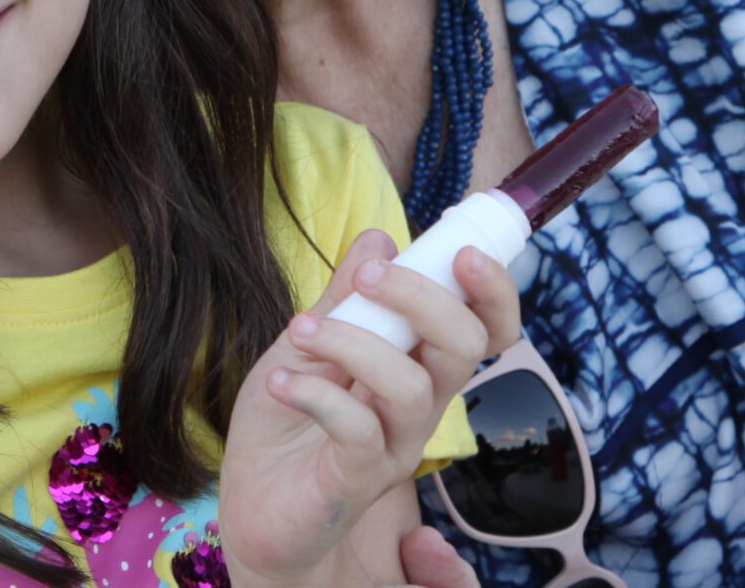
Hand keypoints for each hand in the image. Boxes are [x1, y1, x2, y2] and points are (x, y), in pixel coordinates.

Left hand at [216, 229, 518, 587]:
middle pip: (464, 348)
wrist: (252, 503)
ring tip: (300, 331)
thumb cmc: (286, 424)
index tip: (463, 251)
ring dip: (355, 343)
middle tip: (370, 280)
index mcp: (416, 366)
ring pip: (413, 388)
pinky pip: (359, 431)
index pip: (484, 329)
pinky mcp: (358, 481)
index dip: (492, 292)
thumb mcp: (306, 346)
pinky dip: (319, 395)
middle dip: (424, 298)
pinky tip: (282, 382)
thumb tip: (380, 240)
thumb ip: (344, 299)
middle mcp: (418, 408)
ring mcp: (394, 447)